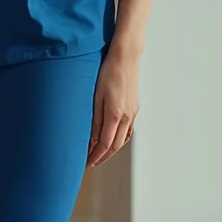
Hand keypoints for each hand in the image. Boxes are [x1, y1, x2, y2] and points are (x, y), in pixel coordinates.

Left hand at [88, 47, 137, 165]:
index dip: (96, 156)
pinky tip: (113, 140)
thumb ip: (95, 120)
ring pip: (123, 139)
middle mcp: (127, 117)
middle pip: (115, 145)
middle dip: (103, 157)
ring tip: (100, 155)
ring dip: (111, 150)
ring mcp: (132, 113)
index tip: (86, 163)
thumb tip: (92, 140)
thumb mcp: (96, 96)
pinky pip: (128, 130)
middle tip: (91, 163)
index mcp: (115, 115)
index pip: (105, 144)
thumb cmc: (107, 73)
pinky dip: (120, 139)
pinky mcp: (134, 108)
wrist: (125, 58)